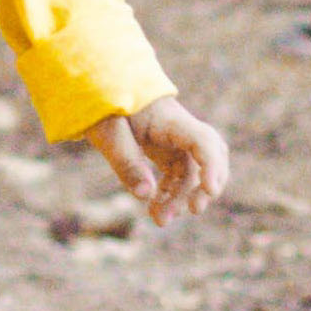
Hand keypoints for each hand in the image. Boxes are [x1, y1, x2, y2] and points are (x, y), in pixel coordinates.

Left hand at [86, 96, 229, 224]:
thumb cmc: (104, 106)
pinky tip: (155, 208)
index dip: (211, 166)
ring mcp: (175, 140)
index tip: (210, 191)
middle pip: (210, 155)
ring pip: (193, 171)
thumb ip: (126, 163)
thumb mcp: (108, 134)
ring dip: (182, 197)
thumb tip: (146, 195)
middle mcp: (179, 129)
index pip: (201, 140)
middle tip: (193, 210)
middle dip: (206, 185)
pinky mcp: (166, 150)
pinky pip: (178, 175)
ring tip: (161, 220)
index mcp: (169, 119)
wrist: (99, 90)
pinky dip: (170, 193)